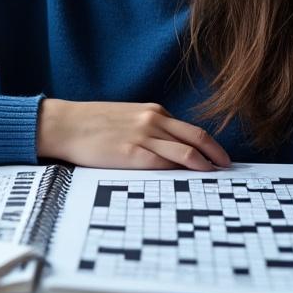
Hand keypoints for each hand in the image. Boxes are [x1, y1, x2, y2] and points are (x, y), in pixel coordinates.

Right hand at [36, 99, 231, 170]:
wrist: (65, 124)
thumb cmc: (93, 123)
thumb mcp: (128, 117)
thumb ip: (151, 128)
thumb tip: (172, 146)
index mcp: (153, 112)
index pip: (191, 130)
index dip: (210, 145)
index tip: (219, 157)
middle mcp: (152, 121)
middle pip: (196, 138)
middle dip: (216, 154)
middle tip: (227, 167)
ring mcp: (142, 137)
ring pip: (184, 152)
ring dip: (203, 166)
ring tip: (213, 177)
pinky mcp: (130, 154)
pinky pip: (162, 165)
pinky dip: (179, 173)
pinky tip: (187, 180)